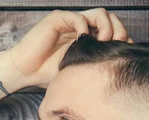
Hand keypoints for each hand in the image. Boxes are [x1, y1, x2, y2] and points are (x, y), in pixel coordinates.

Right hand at [5, 8, 133, 88]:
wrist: (25, 72)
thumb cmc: (49, 75)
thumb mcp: (80, 73)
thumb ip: (97, 66)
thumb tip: (121, 69)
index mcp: (89, 39)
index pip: (115, 31)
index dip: (123, 39)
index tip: (124, 54)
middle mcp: (82, 28)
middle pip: (112, 19)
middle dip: (119, 31)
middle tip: (116, 46)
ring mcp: (71, 22)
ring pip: (100, 14)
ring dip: (106, 27)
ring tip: (103, 42)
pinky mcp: (59, 19)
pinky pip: (79, 17)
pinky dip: (84, 27)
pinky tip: (82, 41)